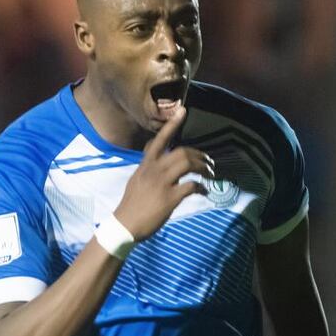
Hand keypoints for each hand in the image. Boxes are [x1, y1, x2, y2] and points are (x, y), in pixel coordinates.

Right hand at [113, 107, 212, 238]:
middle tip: (209, 163)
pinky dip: (201, 187)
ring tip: (210, 174)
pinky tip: (204, 191)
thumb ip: (149, 167)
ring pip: (188, 164)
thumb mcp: (137, 179)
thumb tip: (158, 157)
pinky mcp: (169, 198)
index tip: (183, 110)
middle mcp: (154, 170)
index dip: (172, 124)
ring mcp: (162, 183)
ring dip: (203, 168)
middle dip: (200, 155)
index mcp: (146, 165)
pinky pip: (191, 186)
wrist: (125, 225)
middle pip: (182, 152)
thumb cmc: (132, 204)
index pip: (159, 139)